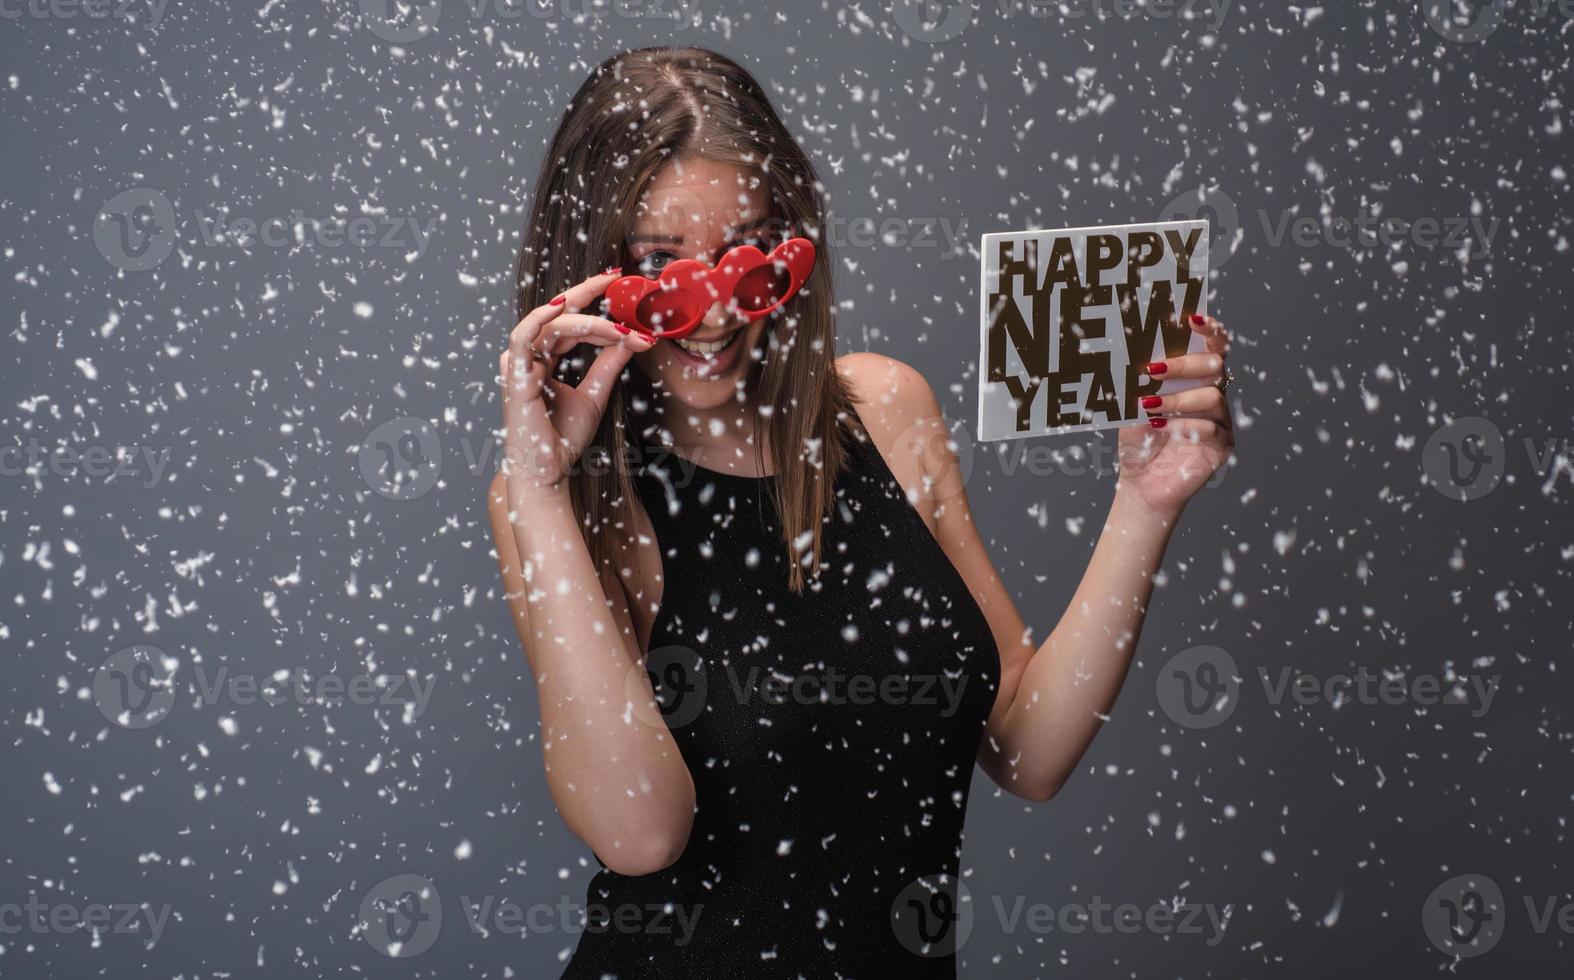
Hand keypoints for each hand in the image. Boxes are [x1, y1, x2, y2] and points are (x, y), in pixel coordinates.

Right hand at [499, 271, 653, 493]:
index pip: (569, 321)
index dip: (596, 304)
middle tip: (617, 277)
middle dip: (588, 292)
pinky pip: (523, 337)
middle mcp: (529, 356)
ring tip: (618, 326)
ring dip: (587, 320)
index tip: (623, 289)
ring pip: (551, 324)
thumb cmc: (562, 438)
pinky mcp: (515, 375)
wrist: (547, 469)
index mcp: (543, 358)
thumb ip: (608, 364)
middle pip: (558, 313)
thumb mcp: (595, 393)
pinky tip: (562, 306)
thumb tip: (631, 339)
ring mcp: (519, 363)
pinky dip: (540, 319)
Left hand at [1115, 313, 1233, 519]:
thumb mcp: (1131, 407)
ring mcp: (1220, 420)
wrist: (1140, 484)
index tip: (1192, 318)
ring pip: (1212, 397)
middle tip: (1155, 368)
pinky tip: (1160, 428)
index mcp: (1195, 380)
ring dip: (1178, 399)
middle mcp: (1212, 395)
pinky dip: (1184, 425)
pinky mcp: (1222, 446)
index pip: (1211, 347)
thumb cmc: (1138, 441)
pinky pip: (1212, 428)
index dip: (1208, 330)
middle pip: (1214, 366)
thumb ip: (1137, 383)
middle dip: (1185, 363)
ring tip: (1149, 406)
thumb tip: (1131, 353)